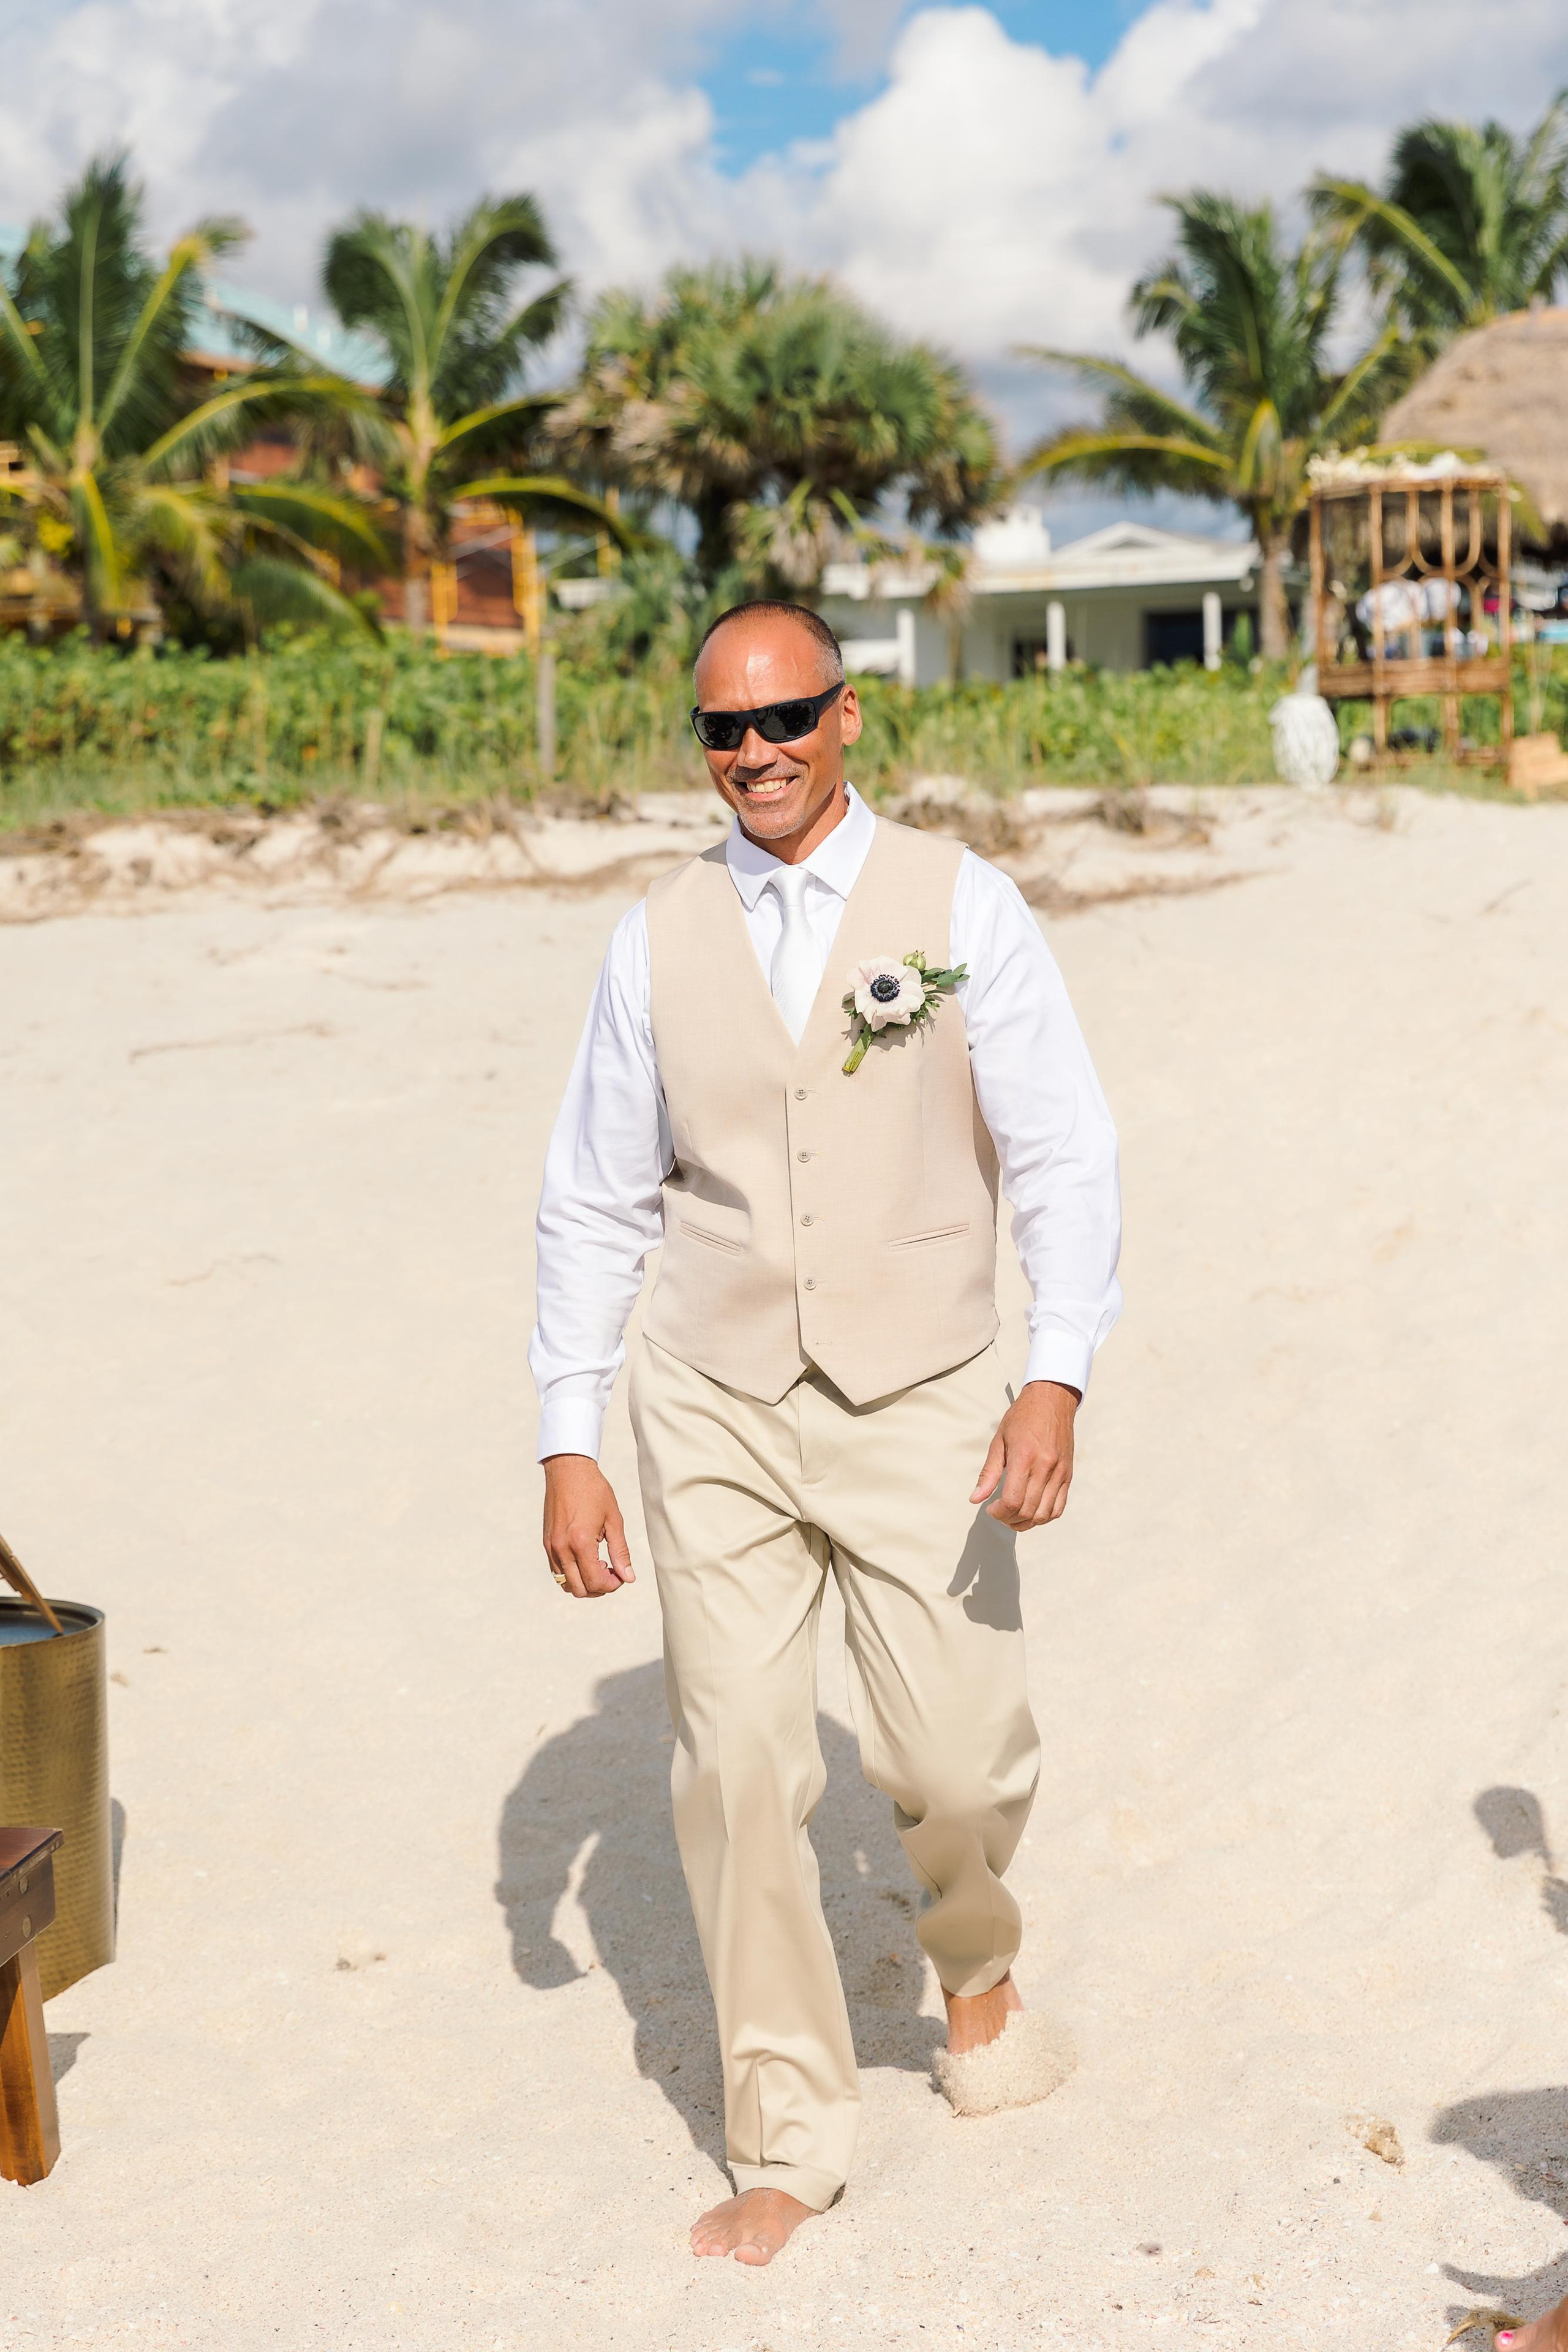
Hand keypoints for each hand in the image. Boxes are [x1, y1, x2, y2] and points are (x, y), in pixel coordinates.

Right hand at [542, 1455, 635, 1598]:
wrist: (568, 1470)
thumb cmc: (594, 1490)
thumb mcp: (614, 1519)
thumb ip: (620, 1551)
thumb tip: (628, 1577)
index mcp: (580, 1543)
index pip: (595, 1582)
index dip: (612, 1585)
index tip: (621, 1575)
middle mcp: (562, 1548)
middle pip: (579, 1589)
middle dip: (599, 1587)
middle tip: (612, 1572)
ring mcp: (551, 1547)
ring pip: (565, 1583)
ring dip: (584, 1583)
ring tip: (598, 1566)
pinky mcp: (547, 1542)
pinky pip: (557, 1571)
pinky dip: (572, 1574)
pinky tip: (585, 1559)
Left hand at [969, 1381, 1077, 1530]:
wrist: (1052, 1400)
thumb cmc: (1023, 1417)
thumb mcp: (999, 1441)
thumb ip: (988, 1473)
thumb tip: (976, 1498)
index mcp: (1025, 1458)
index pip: (1013, 1500)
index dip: (999, 1513)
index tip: (990, 1509)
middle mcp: (1045, 1467)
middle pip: (1028, 1511)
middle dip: (1009, 1519)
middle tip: (999, 1514)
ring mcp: (1060, 1473)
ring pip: (1044, 1514)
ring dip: (1026, 1522)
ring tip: (1013, 1516)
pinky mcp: (1068, 1475)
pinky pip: (1059, 1507)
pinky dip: (1044, 1516)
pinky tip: (1032, 1512)